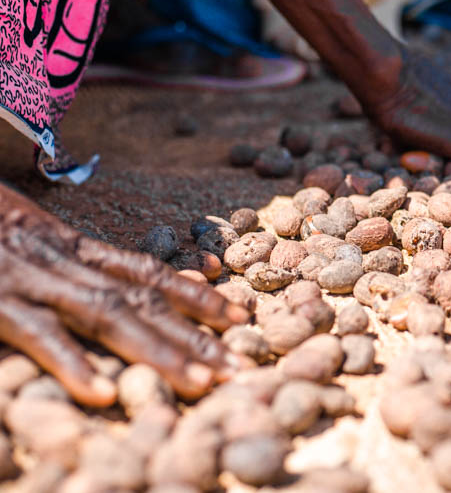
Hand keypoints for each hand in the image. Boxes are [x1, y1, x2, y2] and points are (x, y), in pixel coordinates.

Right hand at [0, 185, 247, 405]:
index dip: (196, 296)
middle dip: (193, 335)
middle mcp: (59, 261)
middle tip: (237, 368)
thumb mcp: (29, 240)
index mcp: (67, 248)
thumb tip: (135, 281)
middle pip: (141, 300)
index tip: (240, 317)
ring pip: (105, 316)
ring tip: (198, 381)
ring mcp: (27, 278)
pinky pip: (35, 333)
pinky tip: (102, 392)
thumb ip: (79, 263)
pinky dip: (69, 362)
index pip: (146, 273)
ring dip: (156, 350)